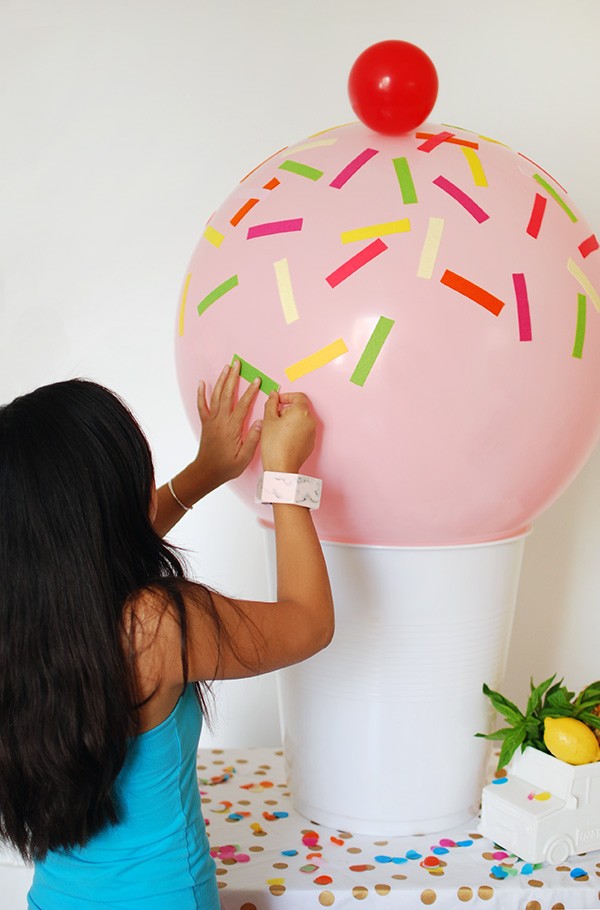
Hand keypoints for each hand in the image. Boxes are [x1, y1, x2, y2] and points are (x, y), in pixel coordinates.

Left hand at [194, 360, 262, 488]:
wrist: (206, 472)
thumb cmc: (227, 466)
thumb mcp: (245, 457)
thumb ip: (253, 439)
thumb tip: (260, 422)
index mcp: (232, 428)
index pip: (243, 405)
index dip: (250, 391)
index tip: (256, 380)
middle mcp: (221, 421)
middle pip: (227, 394)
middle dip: (233, 377)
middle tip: (237, 363)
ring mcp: (212, 420)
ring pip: (216, 396)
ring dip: (221, 380)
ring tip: (226, 367)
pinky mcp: (206, 423)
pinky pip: (202, 405)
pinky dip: (201, 393)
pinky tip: (202, 383)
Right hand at [261, 391, 316, 473]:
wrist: (281, 467)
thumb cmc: (274, 445)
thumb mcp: (268, 420)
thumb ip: (271, 403)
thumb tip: (274, 395)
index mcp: (301, 412)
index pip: (298, 396)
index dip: (287, 396)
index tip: (278, 401)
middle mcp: (310, 421)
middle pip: (300, 408)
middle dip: (287, 410)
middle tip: (274, 418)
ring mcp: (312, 432)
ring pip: (301, 420)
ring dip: (291, 420)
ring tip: (278, 430)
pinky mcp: (311, 443)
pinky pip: (303, 431)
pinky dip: (295, 430)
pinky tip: (284, 438)